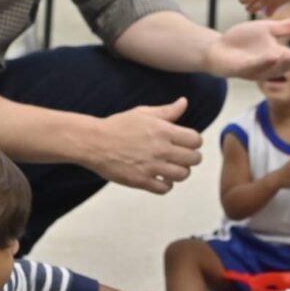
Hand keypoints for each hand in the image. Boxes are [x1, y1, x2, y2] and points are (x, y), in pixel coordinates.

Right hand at [86, 98, 202, 193]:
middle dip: (191, 158)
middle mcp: (160, 149)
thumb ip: (167, 111)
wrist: (94, 142)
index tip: (187, 143)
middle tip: (182, 156)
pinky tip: (161, 178)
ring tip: (172, 167)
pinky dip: (166, 185)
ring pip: (182, 175)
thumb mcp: (143, 113)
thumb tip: (184, 102)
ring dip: (181, 172)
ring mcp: (151, 166)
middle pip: (193, 159)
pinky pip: (165, 189)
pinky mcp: (141, 181)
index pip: (195, 140)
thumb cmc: (119, 125)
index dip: (194, 142)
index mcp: (163, 130)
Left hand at [204, 18, 289, 79]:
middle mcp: (270, 66)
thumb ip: (288, 27)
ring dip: (284, 62)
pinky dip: (264, 62)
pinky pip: (255, 67)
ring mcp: (256, 70)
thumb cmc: (244, 41)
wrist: (219, 47)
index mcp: (278, 56)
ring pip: (274, 68)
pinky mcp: (242, 69)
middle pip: (288, 66)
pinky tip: (273, 55)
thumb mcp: (268, 29)